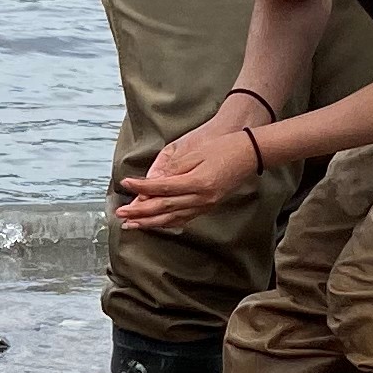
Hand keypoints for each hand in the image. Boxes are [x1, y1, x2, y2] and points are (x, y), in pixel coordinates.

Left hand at [115, 118, 265, 234]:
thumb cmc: (224, 147)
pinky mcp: (208, 206)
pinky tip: (156, 224)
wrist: (250, 154)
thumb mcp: (196, 152)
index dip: (141, 187)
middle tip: (121, 214)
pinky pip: (184, 218)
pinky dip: (167, 222)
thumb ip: (173, 168)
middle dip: (140, 212)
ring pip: (172, 218)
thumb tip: (152, 180)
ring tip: (132, 225)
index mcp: (197, 182)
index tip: (126, 184)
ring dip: (150, 222)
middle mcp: (201, 198)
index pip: (162, 188)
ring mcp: (206, 205)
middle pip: (164, 208)